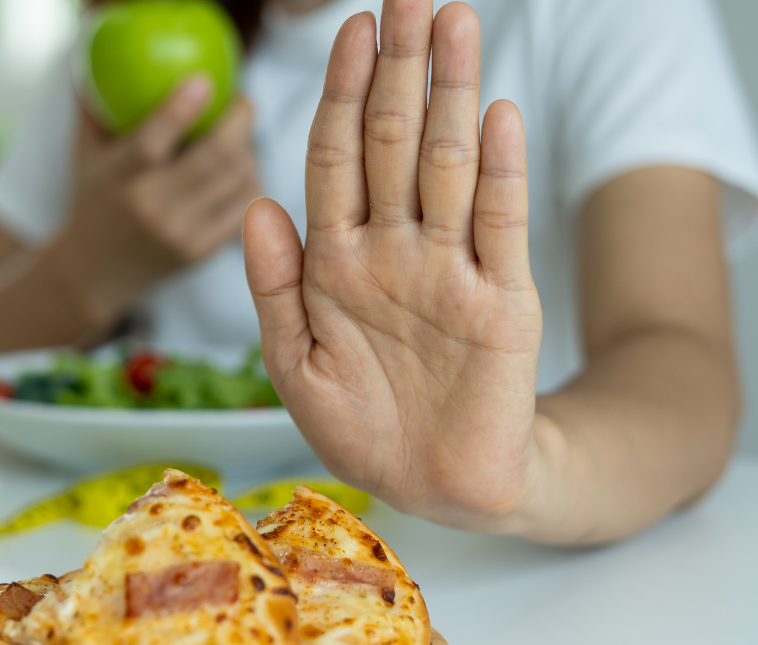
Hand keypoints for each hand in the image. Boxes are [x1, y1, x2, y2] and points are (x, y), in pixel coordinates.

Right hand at [48, 77, 260, 324]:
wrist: (93, 274)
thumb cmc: (93, 201)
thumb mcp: (86, 156)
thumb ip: (95, 109)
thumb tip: (98, 58)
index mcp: (118, 179)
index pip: (152, 142)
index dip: (182, 109)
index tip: (204, 81)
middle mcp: (150, 208)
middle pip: (213, 157)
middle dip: (240, 121)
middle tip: (244, 103)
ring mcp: (179, 234)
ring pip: (236, 179)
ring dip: (248, 150)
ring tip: (242, 138)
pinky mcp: (200, 252)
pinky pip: (243, 207)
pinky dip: (250, 181)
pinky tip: (243, 170)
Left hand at [242, 2, 544, 532]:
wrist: (437, 485)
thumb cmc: (362, 427)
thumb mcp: (295, 366)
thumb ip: (273, 289)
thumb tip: (254, 203)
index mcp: (335, 261)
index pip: (336, 158)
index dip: (340, 95)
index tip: (349, 32)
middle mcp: (392, 250)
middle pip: (393, 142)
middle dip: (397, 69)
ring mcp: (449, 268)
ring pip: (446, 164)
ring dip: (450, 93)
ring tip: (453, 22)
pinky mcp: (502, 299)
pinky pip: (499, 224)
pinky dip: (497, 170)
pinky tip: (495, 112)